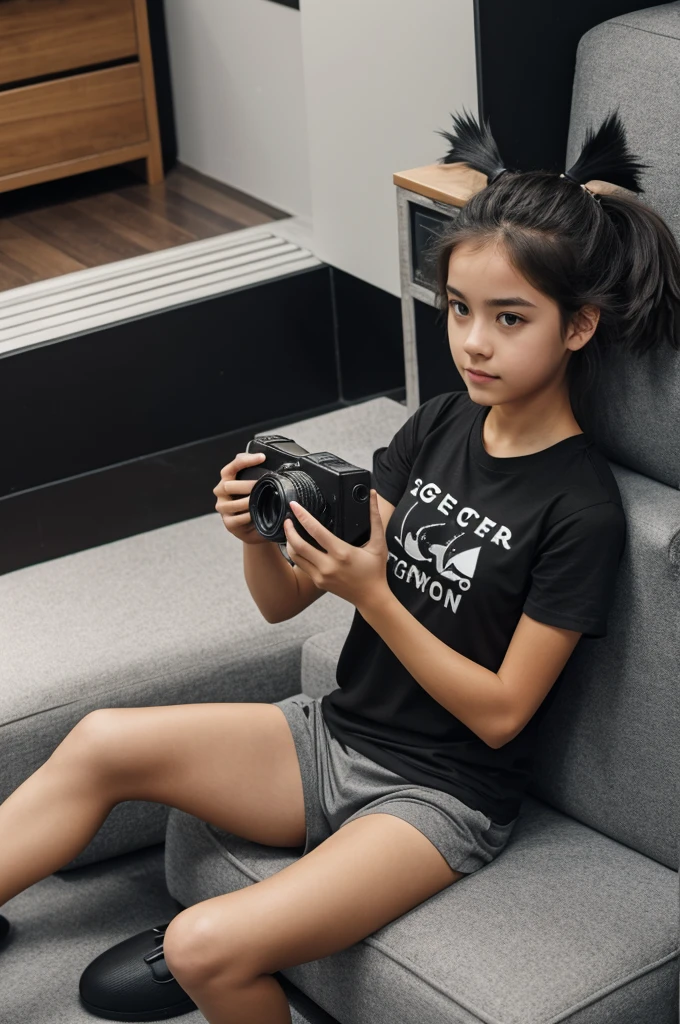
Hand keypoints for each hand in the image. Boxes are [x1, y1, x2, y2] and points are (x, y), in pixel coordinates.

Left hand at [283, 489, 389, 610]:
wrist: (371, 598)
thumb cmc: (375, 571)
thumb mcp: (378, 543)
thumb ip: (375, 517)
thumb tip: (373, 494)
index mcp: (342, 553)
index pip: (315, 531)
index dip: (302, 516)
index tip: (294, 506)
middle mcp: (328, 565)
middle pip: (298, 545)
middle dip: (289, 530)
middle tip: (288, 519)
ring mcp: (321, 576)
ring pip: (295, 556)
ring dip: (289, 542)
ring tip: (290, 531)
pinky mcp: (318, 582)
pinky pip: (302, 566)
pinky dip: (297, 554)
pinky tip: (298, 546)